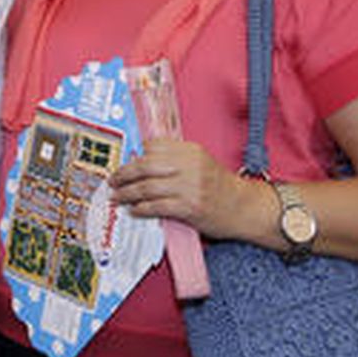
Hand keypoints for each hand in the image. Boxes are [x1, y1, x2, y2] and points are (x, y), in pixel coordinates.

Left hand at [109, 138, 261, 239]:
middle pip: (145, 165)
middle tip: (112, 180)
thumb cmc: (220, 186)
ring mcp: (190, 187)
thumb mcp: (201, 162)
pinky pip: (157, 206)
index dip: (135, 155)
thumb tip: (141, 160)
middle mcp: (190, 166)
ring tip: (117, 197)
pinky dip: (141, 208)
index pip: (154, 146)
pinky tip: (134, 210)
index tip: (122, 162)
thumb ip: (176, 159)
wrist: (245, 207)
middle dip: (123, 174)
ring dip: (127, 193)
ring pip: (147, 187)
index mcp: (191, 151)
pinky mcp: (190, 208)